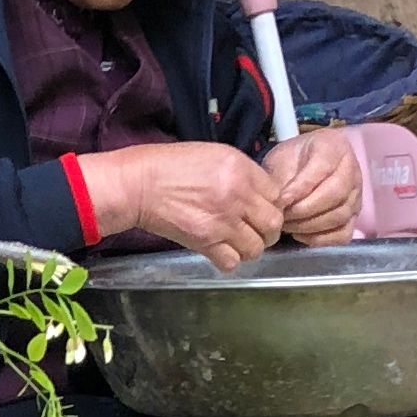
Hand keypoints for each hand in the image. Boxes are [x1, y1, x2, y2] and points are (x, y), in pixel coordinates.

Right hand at [87, 141, 283, 269]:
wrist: (139, 184)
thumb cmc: (170, 166)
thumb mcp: (213, 154)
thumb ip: (242, 173)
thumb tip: (259, 193)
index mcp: (241, 169)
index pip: (277, 195)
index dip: (270, 204)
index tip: (259, 208)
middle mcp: (237, 195)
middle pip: (273, 223)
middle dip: (267, 229)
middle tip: (254, 229)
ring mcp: (223, 221)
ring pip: (256, 247)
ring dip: (249, 247)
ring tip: (236, 242)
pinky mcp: (206, 242)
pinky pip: (232, 262)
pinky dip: (228, 261)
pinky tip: (220, 251)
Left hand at [263, 127, 367, 243]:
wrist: (301, 167)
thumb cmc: (291, 161)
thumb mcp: (280, 160)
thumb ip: (281, 178)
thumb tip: (281, 204)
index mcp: (334, 146)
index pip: (323, 168)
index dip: (301, 187)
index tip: (282, 199)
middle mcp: (352, 169)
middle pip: (335, 194)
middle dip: (305, 209)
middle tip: (283, 216)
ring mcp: (357, 195)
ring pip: (340, 216)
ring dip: (310, 226)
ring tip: (288, 225)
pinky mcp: (354, 217)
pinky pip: (343, 234)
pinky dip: (321, 239)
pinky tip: (301, 235)